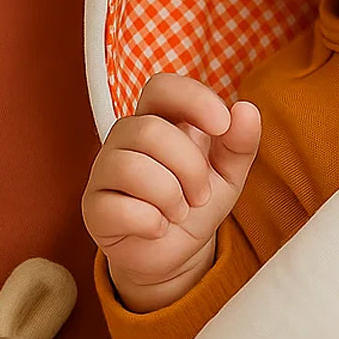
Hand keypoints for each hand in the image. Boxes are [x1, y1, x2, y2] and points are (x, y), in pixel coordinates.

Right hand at [82, 73, 260, 305]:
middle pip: (149, 130)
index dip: (193, 99)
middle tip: (200, 195)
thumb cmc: (198, 201)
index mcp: (160, 118)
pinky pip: (118, 207)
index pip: (161, 86)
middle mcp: (125, 138)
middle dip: (189, 167)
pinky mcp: (93, 208)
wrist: (178, 252)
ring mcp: (104, 171)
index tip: (222, 125)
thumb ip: (240, 142)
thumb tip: (245, 109)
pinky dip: (151, 222)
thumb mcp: (230, 172)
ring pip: (131, 167)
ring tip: (180, 212)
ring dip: (170, 196)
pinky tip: (157, 228)